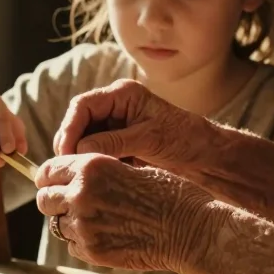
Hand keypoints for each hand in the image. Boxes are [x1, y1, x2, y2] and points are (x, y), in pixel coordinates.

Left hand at [34, 153, 215, 272]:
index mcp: (91, 166)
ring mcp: (84, 226)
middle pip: (45, 199)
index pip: (47, 170)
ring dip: (70, 221)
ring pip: (58, 224)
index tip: (55, 182)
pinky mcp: (92, 251)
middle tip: (71, 202)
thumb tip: (71, 175)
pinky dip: (82, 241)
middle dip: (55, 200)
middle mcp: (81, 194)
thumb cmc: (167, 192)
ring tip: (98, 219)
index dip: (50, 176)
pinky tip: (107, 234)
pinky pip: (72, 245)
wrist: (189, 228)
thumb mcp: (129, 166)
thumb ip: (96, 171)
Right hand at [52, 79, 215, 172]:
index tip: (66, 152)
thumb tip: (80, 150)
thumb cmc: (184, 140)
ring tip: (80, 177)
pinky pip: (96, 153)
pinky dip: (93, 165)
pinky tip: (94, 179)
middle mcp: (115, 107)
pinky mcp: (119, 145)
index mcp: (122, 94)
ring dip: (81, 156)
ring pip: (84, 140)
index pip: (82, 105)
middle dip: (71, 144)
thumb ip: (114, 142)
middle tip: (68, 169)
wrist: (207, 157)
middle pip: (78, 122)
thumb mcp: (149, 139)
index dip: (69, 128)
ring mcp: (116, 127)